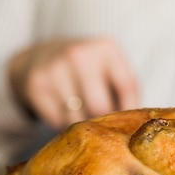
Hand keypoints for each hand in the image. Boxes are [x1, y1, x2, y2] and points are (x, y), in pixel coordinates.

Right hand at [9, 37, 138, 129]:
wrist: (41, 56)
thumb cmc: (89, 71)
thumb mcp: (112, 70)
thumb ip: (128, 92)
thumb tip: (138, 126)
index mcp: (107, 48)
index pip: (127, 87)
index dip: (129, 111)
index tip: (128, 125)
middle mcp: (79, 54)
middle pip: (100, 107)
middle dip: (103, 121)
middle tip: (101, 123)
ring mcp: (55, 68)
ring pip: (77, 118)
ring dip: (82, 125)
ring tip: (82, 114)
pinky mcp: (36, 84)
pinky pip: (57, 120)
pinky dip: (62, 123)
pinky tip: (63, 110)